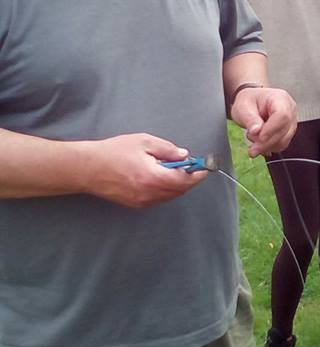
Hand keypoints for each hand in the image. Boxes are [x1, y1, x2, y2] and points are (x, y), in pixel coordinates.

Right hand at [80, 134, 207, 207]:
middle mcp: (150, 194)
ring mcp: (142, 202)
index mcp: (153, 178)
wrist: (88, 168)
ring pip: (170, 196)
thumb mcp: (144, 142)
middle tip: (192, 166)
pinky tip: (160, 177)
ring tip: (175, 169)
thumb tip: (184, 155)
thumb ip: (167, 149)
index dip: (197, 174)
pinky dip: (166, 190)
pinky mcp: (135, 205)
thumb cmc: (115, 151)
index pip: (184, 180)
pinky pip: (159, 199)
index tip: (205, 167)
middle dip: (189, 179)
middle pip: (180, 190)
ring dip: (178, 185)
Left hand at [230, 87, 297, 157]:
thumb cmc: (249, 101)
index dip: (272, 129)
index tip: (260, 138)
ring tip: (253, 142)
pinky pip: (282, 144)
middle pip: (284, 130)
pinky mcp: (288, 132)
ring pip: (284, 140)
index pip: (282, 115)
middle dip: (267, 143)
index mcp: (280, 98)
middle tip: (252, 149)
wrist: (252, 103)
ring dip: (267, 146)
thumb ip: (250, 119)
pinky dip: (270, 148)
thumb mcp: (243, 107)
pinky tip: (259, 144)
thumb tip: (256, 131)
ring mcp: (291, 121)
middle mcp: (289, 109)